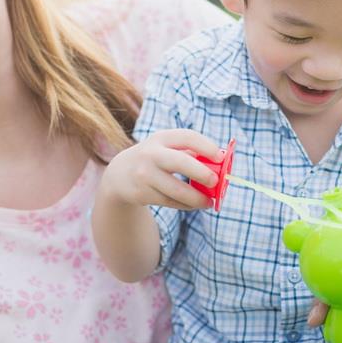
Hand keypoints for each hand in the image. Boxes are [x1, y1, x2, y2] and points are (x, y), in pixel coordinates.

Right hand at [100, 129, 222, 209]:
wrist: (120, 174)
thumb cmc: (155, 158)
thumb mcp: (167, 148)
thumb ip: (191, 152)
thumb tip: (221, 162)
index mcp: (162, 138)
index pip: (187, 137)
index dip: (206, 146)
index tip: (220, 157)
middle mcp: (151, 154)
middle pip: (180, 162)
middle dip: (201, 172)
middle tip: (216, 181)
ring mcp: (145, 175)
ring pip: (177, 190)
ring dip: (197, 198)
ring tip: (209, 201)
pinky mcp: (142, 194)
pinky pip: (170, 202)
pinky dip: (186, 205)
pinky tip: (194, 204)